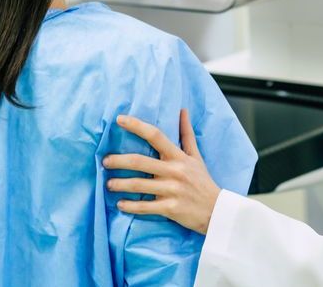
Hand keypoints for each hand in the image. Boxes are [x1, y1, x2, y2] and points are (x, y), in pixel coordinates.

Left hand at [103, 109, 221, 234]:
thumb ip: (186, 134)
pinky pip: (145, 207)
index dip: (137, 126)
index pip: (156, 135)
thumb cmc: (203, 182)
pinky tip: (120, 204)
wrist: (217, 211)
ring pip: (139, 185)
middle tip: (105, 161)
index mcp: (179, 157)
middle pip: (140, 161)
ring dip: (120, 184)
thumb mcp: (196, 157)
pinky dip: (130, 206)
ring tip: (109, 184)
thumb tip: (183, 110)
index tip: (119, 119)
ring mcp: (172, 190)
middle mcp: (174, 171)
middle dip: (118, 161)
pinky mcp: (170, 208)